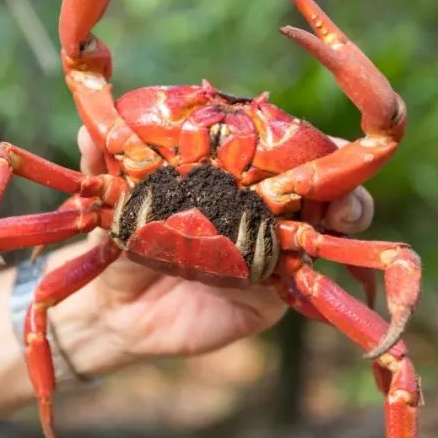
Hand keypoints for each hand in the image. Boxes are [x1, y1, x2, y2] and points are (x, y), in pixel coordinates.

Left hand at [53, 127, 374, 374]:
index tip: (308, 134)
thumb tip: (87, 130)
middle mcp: (264, 202)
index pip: (282, 141)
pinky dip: (330, 274)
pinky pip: (314, 282)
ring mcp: (276, 246)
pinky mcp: (276, 292)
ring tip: (345, 213)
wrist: (116, 307)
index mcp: (234, 168)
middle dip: (342, 174)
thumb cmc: (121, 237)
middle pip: (324, 179)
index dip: (303, 136)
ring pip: (333, 224)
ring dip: (351, 211)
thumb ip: (103, 161)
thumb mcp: (108, 197)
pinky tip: (320, 264)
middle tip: (338, 181)